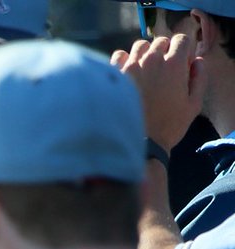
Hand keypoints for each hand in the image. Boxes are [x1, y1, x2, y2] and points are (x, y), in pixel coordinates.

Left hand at [111, 33, 204, 150]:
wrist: (138, 143)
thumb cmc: (168, 126)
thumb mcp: (194, 104)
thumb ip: (199, 78)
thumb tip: (196, 61)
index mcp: (174, 64)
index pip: (181, 39)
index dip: (184, 51)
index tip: (181, 65)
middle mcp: (151, 60)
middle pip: (160, 42)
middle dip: (164, 53)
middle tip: (163, 72)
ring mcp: (130, 66)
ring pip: (140, 47)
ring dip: (144, 55)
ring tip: (145, 72)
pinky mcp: (114, 75)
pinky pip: (119, 56)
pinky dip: (124, 61)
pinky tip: (127, 74)